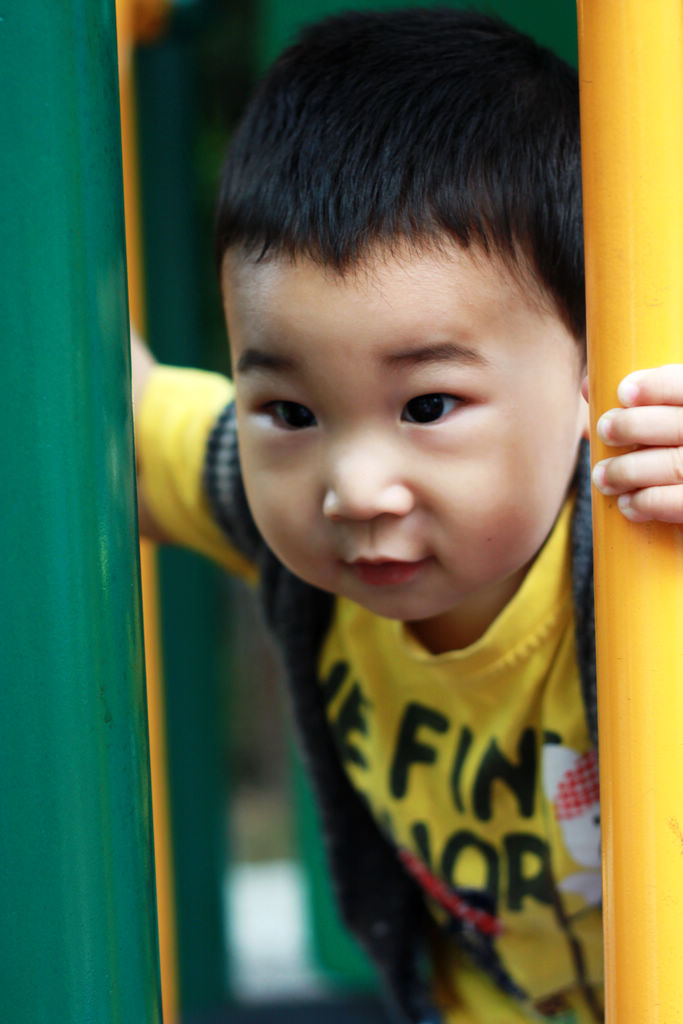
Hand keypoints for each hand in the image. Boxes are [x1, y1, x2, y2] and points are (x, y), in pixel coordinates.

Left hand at [590, 365, 682, 522]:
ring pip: (674, 465)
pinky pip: (678, 502)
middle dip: (633, 425)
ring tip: (603, 476)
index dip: (658, 386)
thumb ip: (635, 403)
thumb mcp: (666, 418)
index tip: (623, 392)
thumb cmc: (673, 446)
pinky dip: (648, 502)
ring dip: (629, 470)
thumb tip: (589, 386)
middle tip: (605, 430)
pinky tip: (628, 503)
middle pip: (679, 425)